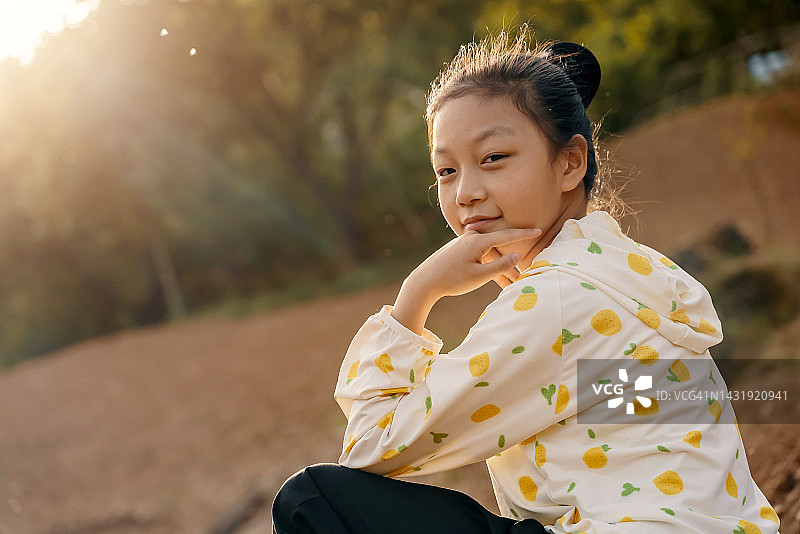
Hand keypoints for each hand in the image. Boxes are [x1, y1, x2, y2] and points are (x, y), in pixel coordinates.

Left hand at [392, 228, 540, 333]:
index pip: (507, 235)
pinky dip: (488, 266)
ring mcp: (463, 243)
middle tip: (524, 273)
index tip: (538, 230)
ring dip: (499, 268)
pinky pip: (479, 256)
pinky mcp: (458, 250)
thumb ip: (500, 266)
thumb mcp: (479, 276)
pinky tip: (494, 278)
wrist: (425, 281)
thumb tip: (518, 255)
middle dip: (511, 261)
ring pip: (489, 254)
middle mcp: (471, 238)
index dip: (524, 234)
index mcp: (477, 241)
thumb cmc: (452, 280)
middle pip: (498, 247)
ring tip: (510, 283)